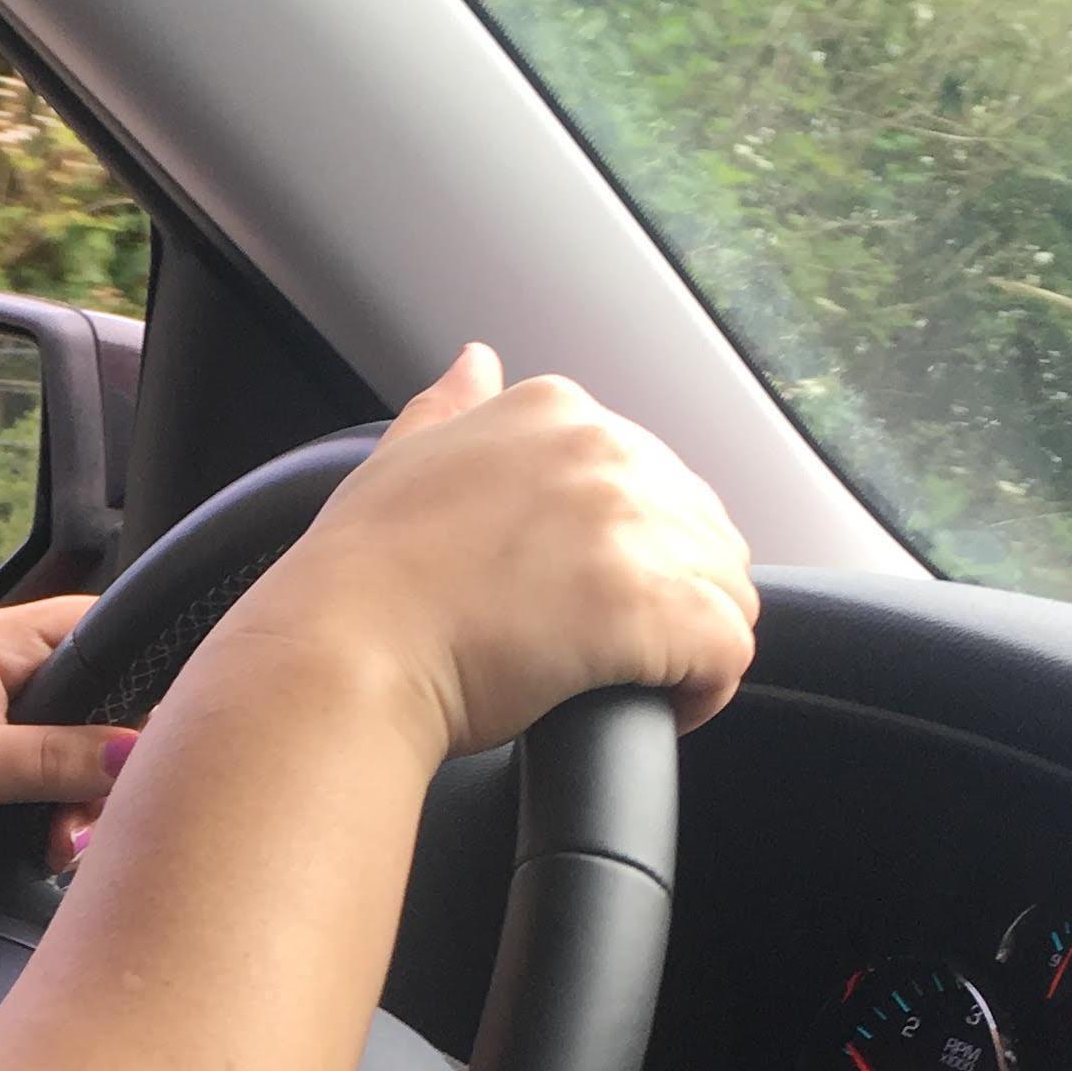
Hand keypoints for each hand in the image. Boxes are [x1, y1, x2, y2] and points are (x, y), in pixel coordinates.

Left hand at [0, 595, 133, 953]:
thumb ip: (56, 755)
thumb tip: (139, 751)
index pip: (98, 626)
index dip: (140, 667)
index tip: (161, 730)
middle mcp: (4, 683)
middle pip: (105, 702)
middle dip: (113, 759)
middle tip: (95, 806)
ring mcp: (1, 737)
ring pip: (87, 760)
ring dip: (86, 805)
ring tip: (63, 842)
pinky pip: (58, 798)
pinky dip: (63, 828)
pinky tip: (51, 855)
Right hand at [204, 346, 759, 764]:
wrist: (342, 652)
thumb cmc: (357, 578)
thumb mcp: (398, 460)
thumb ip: (451, 408)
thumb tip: (476, 361)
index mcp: (553, 413)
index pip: (652, 474)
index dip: (633, 546)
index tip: (588, 595)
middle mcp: (603, 452)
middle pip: (701, 530)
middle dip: (674, 594)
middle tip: (615, 652)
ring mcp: (632, 527)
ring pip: (727, 590)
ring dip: (694, 644)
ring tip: (642, 683)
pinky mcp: (652, 610)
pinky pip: (729, 653)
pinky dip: (707, 691)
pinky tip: (666, 708)